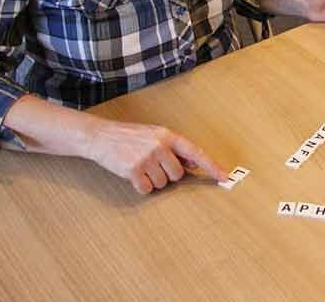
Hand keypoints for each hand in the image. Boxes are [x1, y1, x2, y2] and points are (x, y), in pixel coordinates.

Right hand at [86, 120, 226, 194]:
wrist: (100, 136)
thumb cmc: (130, 137)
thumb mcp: (155, 136)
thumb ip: (175, 149)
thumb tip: (194, 165)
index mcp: (168, 135)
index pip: (196, 152)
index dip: (211, 166)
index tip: (223, 177)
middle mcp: (160, 145)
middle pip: (177, 174)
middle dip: (167, 174)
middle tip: (152, 164)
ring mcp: (147, 157)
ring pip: (162, 183)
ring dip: (152, 180)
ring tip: (140, 166)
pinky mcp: (134, 170)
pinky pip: (147, 189)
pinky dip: (141, 186)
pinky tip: (133, 174)